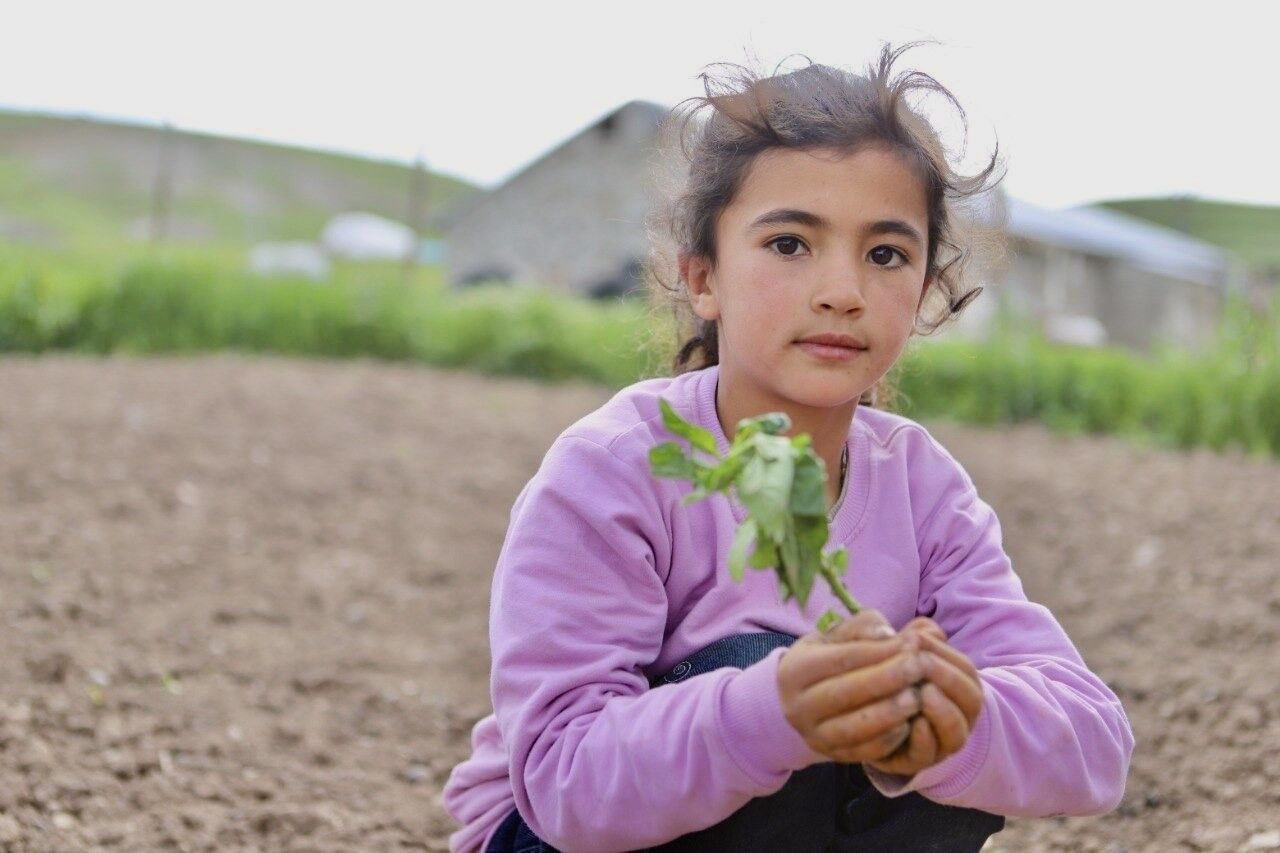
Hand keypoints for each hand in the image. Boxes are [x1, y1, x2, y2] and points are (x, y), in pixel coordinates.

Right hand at [777, 610, 925, 763]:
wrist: (803, 698)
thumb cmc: (826, 658)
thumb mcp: (834, 636)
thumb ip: (862, 628)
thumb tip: (889, 634)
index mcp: (794, 669)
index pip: (842, 658)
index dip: (879, 651)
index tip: (912, 643)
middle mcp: (797, 705)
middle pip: (847, 692)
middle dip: (888, 679)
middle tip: (920, 667)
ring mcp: (812, 735)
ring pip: (854, 727)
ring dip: (890, 712)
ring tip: (918, 696)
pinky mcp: (830, 755)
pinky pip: (863, 751)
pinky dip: (888, 739)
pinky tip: (909, 723)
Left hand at [865, 618, 983, 776]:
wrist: (858, 714)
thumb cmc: (886, 675)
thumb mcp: (896, 651)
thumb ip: (913, 636)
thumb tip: (926, 628)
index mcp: (957, 688)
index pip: (966, 669)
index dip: (945, 653)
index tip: (917, 638)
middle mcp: (957, 716)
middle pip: (971, 699)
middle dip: (948, 679)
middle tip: (922, 664)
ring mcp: (939, 742)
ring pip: (956, 732)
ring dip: (943, 711)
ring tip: (923, 694)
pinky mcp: (916, 761)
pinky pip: (928, 755)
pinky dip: (923, 738)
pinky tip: (910, 722)